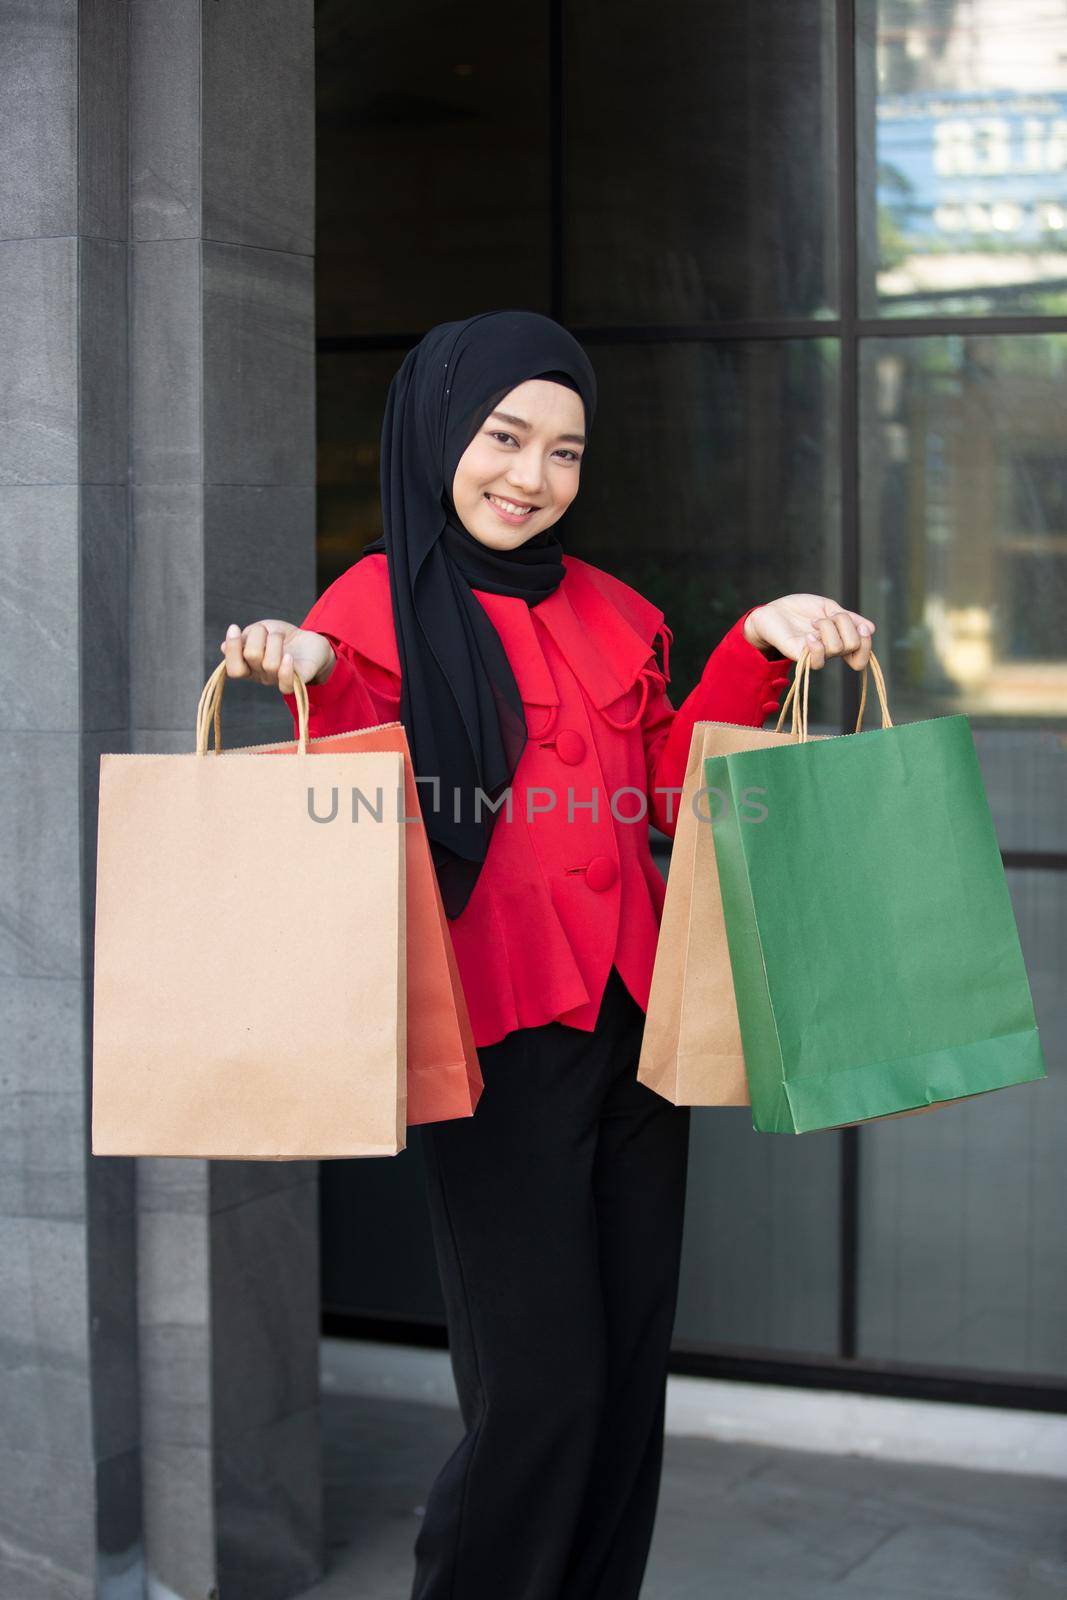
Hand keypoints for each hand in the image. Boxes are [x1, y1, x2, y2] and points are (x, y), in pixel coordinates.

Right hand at [219, 618, 335, 694]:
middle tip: (267, 631)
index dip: (232, 648)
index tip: (235, 627)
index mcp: (249, 666)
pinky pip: (287, 684)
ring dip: (275, 639)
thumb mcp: (259, 631)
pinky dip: (286, 668)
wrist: (309, 640)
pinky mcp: (298, 682)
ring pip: (270, 663)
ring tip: (281, 637)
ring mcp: (279, 679)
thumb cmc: (282, 636)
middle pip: (251, 656)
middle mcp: (261, 676)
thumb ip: (244, 640)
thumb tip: (223, 647)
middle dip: (258, 634)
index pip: (233, 669)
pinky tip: (288, 656)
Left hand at [743, 595, 875, 671]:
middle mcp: (830, 650)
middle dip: (844, 623)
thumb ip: (849, 618)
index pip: (861, 656)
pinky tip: (809, 634)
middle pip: (852, 646)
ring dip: (827, 626)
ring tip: (813, 622)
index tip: (861, 626)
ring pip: (837, 648)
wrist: (774, 610)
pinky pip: (817, 660)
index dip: (866, 643)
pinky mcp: (800, 656)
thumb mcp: (829, 608)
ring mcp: (816, 654)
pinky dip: (817, 644)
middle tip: (827, 617)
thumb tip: (870, 628)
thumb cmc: (800, 609)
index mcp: (840, 640)